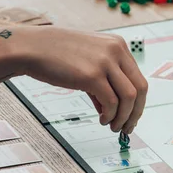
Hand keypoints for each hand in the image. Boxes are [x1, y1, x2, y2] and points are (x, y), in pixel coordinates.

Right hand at [16, 26, 146, 133]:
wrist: (31, 47)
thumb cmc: (58, 54)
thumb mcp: (90, 60)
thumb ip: (105, 80)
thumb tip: (113, 109)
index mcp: (118, 45)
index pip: (139, 78)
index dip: (139, 101)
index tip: (133, 115)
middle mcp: (116, 51)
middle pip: (140, 89)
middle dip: (136, 112)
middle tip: (128, 127)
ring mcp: (105, 63)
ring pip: (129, 98)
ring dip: (123, 117)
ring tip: (113, 126)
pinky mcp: (92, 76)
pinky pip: (111, 103)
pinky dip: (110, 115)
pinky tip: (102, 119)